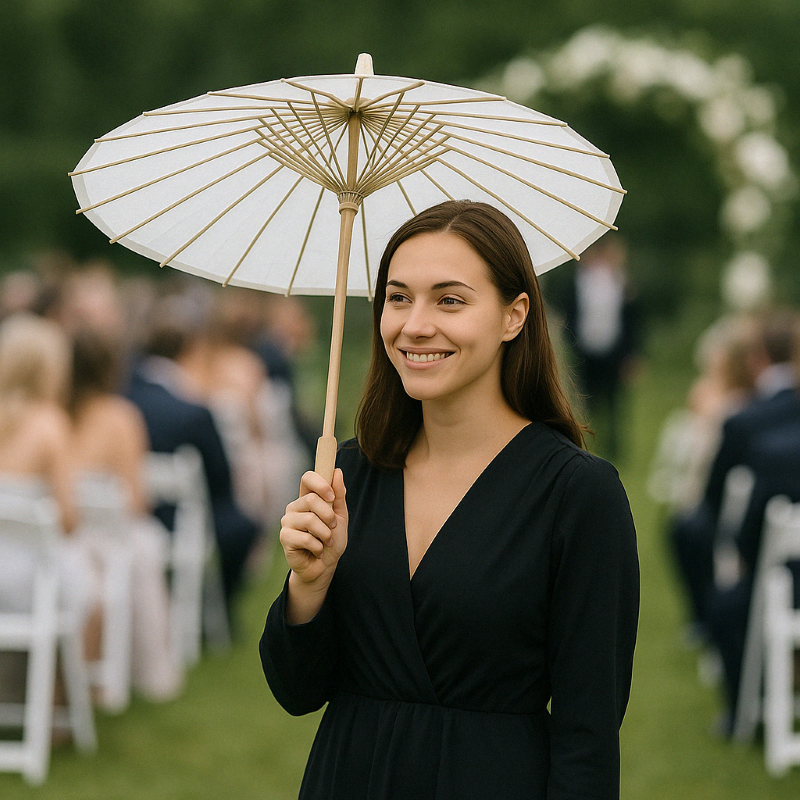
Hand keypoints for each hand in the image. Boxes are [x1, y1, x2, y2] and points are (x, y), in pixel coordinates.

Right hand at [280, 468, 347, 590]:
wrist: (324, 566)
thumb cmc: (331, 540)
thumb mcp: (340, 516)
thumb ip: (338, 496)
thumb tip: (337, 472)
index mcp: (307, 498)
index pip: (307, 477)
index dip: (320, 483)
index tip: (332, 497)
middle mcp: (295, 507)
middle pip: (311, 499)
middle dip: (328, 516)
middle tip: (332, 527)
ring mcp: (287, 521)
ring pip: (309, 519)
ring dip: (325, 534)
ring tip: (326, 541)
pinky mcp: (284, 537)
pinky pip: (306, 537)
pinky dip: (318, 546)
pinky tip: (316, 551)